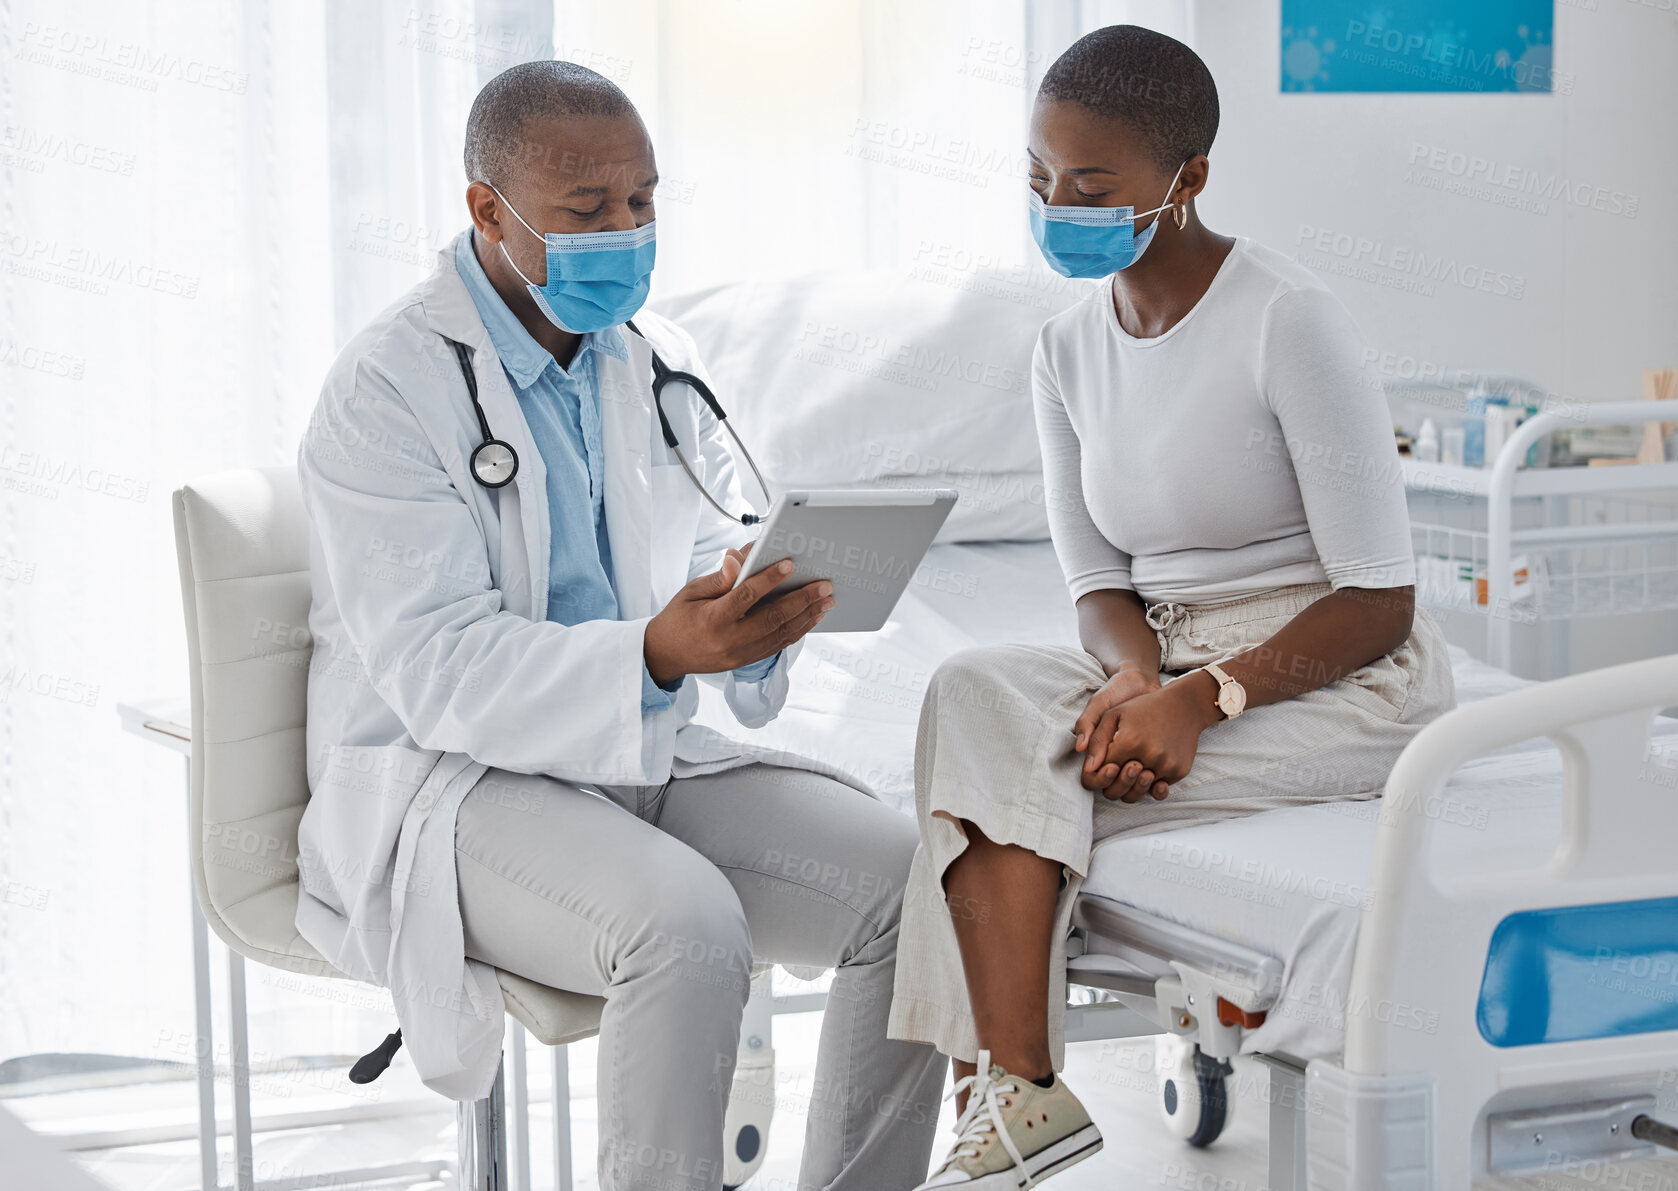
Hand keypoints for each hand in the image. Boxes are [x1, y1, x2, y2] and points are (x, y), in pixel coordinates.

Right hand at [644, 553, 832, 685]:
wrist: (667, 655)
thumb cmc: (679, 617)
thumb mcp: (692, 591)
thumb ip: (719, 578)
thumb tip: (738, 559)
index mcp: (713, 619)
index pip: (746, 596)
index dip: (769, 579)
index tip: (789, 564)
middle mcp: (730, 640)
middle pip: (773, 618)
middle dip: (802, 600)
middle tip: (824, 585)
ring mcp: (741, 654)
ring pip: (781, 634)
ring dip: (807, 616)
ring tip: (826, 600)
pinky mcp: (747, 661)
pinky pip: (778, 645)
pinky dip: (797, 630)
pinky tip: (810, 617)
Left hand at [1080, 671, 1221, 800]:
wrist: (1184, 705)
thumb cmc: (1144, 707)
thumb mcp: (1114, 715)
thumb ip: (1097, 742)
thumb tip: (1089, 768)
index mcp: (1128, 742)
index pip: (1102, 772)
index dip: (1099, 772)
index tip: (1106, 764)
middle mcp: (1148, 757)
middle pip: (1119, 791)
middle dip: (1113, 784)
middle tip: (1117, 770)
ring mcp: (1166, 765)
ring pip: (1139, 792)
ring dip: (1133, 785)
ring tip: (1134, 768)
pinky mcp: (1179, 771)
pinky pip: (1159, 789)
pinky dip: (1153, 783)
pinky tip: (1151, 769)